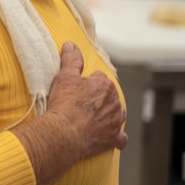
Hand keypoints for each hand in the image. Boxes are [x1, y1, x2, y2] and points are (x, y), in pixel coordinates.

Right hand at [43, 42, 126, 160]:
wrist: (64, 133)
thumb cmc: (64, 104)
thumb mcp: (64, 77)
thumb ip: (71, 60)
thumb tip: (72, 45)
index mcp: (104, 85)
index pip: (99, 78)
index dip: (88, 82)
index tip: (78, 88)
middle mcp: (115, 103)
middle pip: (109, 96)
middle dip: (99, 98)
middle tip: (83, 103)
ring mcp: (116, 122)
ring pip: (117, 114)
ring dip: (109, 114)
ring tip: (94, 117)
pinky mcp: (113, 138)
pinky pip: (121, 138)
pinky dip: (116, 136)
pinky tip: (110, 135)